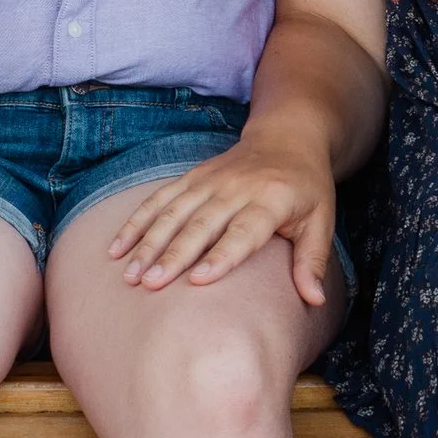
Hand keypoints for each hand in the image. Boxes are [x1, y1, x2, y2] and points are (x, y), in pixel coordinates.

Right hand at [106, 130, 335, 305]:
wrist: (287, 137)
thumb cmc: (306, 187)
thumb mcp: (321, 221)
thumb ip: (313, 261)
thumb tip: (315, 300)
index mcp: (270, 199)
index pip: (243, 231)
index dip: (221, 256)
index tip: (198, 281)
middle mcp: (236, 187)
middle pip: (200, 224)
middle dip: (172, 255)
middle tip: (150, 284)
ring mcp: (210, 180)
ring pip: (172, 212)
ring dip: (147, 242)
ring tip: (129, 274)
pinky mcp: (192, 177)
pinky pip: (159, 199)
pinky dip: (136, 222)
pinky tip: (116, 248)